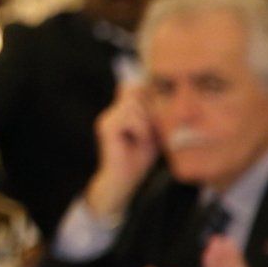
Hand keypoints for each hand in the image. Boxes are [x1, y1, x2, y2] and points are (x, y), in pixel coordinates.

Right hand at [85, 81, 158, 218]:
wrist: (125, 178)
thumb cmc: (140, 157)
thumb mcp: (152, 131)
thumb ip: (152, 114)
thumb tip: (160, 97)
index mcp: (119, 112)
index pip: (131, 87)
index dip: (146, 92)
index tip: (156, 110)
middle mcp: (111, 112)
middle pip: (134, 93)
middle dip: (149, 110)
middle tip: (151, 131)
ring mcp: (107, 119)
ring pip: (134, 106)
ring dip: (146, 122)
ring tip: (145, 138)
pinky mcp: (107, 128)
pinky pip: (130, 118)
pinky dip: (141, 130)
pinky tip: (139, 141)